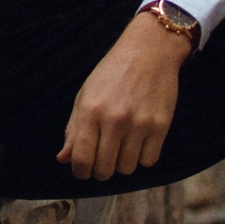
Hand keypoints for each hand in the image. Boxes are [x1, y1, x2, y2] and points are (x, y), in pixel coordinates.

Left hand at [60, 11, 190, 182]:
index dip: (80, 172)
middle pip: (104, 169)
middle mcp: (114, 119)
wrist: (149, 51)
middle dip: (100, 171)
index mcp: (90, 111)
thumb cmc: (113, 73)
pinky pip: (148, 161)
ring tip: (122, 146)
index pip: (81, 158)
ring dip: (122, 163)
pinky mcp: (160, 125)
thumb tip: (64, 159)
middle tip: (103, 159)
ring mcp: (139, 123)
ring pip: (127, 169)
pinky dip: (142, 157)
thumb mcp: (86, 95)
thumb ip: (73, 129)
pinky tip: (139, 142)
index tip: (83, 170)